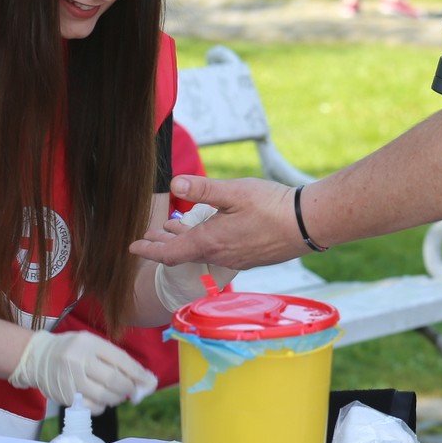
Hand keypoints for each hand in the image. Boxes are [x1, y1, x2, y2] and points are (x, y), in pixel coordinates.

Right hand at [9, 330, 156, 413]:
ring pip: (103, 397)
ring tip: (117, 394)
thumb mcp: (93, 343)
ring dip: (116, 398)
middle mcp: (78, 361)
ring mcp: (69, 380)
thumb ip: (116, 359)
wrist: (38, 357)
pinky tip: (101, 399)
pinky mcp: (64, 396)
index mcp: (89, 343)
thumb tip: (143, 378)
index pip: (120, 360)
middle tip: (132, 390)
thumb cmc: (73, 349)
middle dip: (128, 389)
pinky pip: (91, 407)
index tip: (149, 382)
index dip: (138, 373)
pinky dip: (102, 406)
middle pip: (113, 381)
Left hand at [130, 176, 299, 270]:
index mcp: (211, 241)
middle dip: (163, 245)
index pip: (170, 253)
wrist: (309, 224)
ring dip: (184, 241)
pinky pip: (219, 253)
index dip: (149, 250)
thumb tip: (173, 183)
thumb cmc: (272, 206)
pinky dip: (204, 242)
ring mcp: (236, 259)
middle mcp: (220, 256)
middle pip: (183, 254)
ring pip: (201, 252)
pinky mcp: (250, 257)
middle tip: (148, 236)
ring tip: (172, 228)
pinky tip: (209, 231)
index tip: (132, 246)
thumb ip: (202, 189)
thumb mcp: (234, 192)